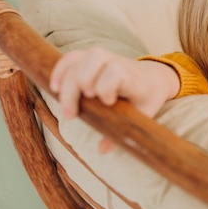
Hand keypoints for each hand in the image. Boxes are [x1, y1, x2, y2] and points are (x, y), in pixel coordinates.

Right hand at [49, 47, 179, 143]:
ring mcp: (104, 57)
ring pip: (78, 59)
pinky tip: (54, 87)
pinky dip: (60, 70)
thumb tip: (102, 151)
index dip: (107, 87)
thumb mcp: (142, 114)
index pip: (116, 73)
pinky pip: (71, 57)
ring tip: (65, 104)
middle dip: (78, 87)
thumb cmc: (146, 98)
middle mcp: (117, 62)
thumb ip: (125, 130)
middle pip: (91, 63)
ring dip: (66, 81)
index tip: (107, 103)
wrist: (153, 77)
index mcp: (133, 77)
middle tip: (73, 113)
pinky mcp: (92, 57)